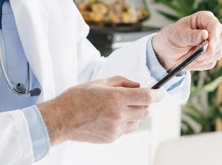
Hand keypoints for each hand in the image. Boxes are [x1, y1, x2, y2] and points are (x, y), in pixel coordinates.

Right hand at [37, 76, 163, 145]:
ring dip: (135, 114)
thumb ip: (121, 82)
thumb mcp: (99, 83)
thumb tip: (136, 85)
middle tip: (138, 98)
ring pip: (137, 122)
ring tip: (119, 108)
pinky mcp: (111, 138)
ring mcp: (115, 129)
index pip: (147, 96)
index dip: (158, 94)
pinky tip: (110, 118)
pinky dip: (123, 123)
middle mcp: (119, 114)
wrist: (61, 120)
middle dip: (146, 104)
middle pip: (146, 111)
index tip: (160, 92)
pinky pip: (125, 130)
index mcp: (116, 98)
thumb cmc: (76, 99)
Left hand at [153, 11, 221, 70]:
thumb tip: (205, 34)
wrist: (166, 51)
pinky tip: (190, 61)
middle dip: (211, 50)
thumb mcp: (177, 35)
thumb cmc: (171, 37)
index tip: (210, 47)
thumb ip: (191, 35)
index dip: (215, 36)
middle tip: (198, 56)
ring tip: (188, 57)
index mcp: (204, 18)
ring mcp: (213, 43)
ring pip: (218, 53)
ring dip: (203, 59)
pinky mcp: (211, 55)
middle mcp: (212, 30)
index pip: (215, 25)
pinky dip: (200, 65)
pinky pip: (211, 63)